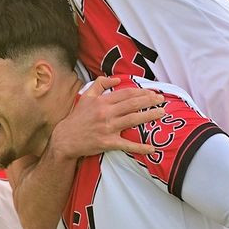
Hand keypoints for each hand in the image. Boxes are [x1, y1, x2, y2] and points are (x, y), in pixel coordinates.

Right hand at [49, 77, 166, 159]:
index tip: (153, 92)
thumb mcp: (86, 96)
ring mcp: (108, 128)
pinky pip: (127, 145)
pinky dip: (140, 147)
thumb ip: (101, 84)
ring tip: (162, 113)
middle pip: (133, 104)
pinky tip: (152, 148)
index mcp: (102, 101)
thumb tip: (117, 79)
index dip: (141, 92)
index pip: (126, 94)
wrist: (65, 138)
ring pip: (133, 120)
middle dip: (150, 101)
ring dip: (149, 116)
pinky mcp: (108, 143)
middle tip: (162, 100)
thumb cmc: (77, 117)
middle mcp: (106, 113)